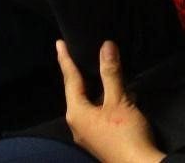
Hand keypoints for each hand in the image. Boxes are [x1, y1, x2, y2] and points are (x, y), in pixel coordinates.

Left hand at [59, 41, 163, 162]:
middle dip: (80, 73)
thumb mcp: (118, 100)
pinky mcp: (101, 139)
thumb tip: (106, 47)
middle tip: (76, 54)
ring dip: (97, 87)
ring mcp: (89, 134)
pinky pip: (99, 113)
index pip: (70, 80)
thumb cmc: (125, 134)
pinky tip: (118, 94)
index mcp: (77, 113)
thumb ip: (111, 73)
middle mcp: (78, 124)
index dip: (66, 60)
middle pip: (78, 92)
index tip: (59, 44)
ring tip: (100, 70)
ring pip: (90, 103)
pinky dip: (106, 100)